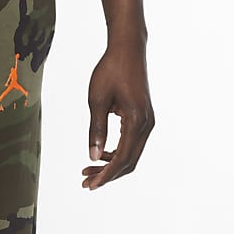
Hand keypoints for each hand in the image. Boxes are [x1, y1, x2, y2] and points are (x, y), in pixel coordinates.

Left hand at [82, 40, 154, 189]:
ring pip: (132, 154)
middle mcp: (147, 123)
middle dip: (108, 175)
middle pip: (129, 161)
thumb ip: (96, 130)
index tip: (90, 185)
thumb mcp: (97, 100)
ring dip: (112, 166)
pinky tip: (101, 154)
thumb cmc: (110, 70)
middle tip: (85, 182)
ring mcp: (148, 121)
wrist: (128, 48)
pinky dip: (117, 153)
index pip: (122, 158)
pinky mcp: (144, 117)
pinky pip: (133, 143)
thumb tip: (93, 157)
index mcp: (136, 120)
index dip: (105, 175)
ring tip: (89, 171)